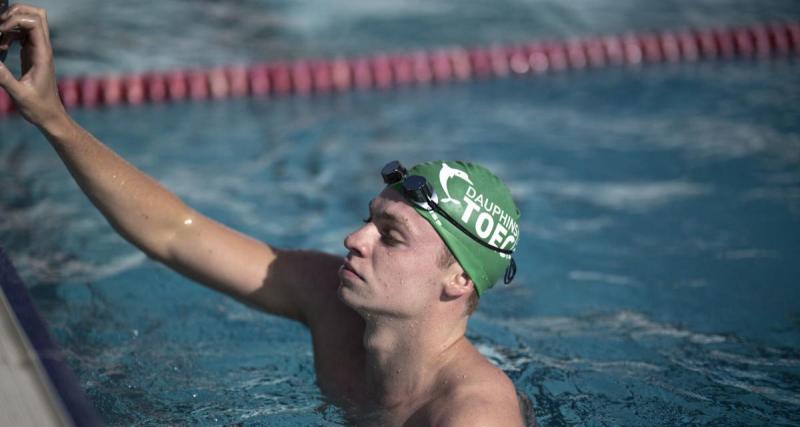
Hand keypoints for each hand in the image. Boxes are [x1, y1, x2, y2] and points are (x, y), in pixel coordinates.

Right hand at [0, 4, 66, 126]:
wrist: (50, 116)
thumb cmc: (38, 108)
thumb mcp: (19, 94)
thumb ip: (4, 78)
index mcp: (43, 54)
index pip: (34, 22)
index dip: (15, 20)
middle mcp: (43, 48)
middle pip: (35, 15)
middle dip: (14, 14)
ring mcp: (38, 50)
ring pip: (28, 22)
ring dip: (10, 25)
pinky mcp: (32, 54)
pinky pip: (21, 34)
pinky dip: (9, 35)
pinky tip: (1, 50)